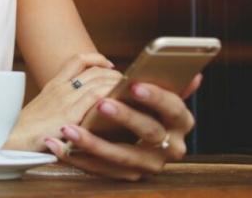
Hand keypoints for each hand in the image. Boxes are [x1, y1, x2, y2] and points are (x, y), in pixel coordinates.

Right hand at [3, 53, 119, 151]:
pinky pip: (96, 96)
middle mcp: (60, 88)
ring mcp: (65, 99)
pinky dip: (110, 94)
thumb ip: (59, 104)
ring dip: (117, 83)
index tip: (109, 66)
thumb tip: (80, 108)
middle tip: (125, 83)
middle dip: (114, 73)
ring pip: (99, 80)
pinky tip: (120, 101)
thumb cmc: (27, 130)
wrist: (13, 140)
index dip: (97, 59)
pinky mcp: (70, 113)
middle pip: (94, 70)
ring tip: (128, 92)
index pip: (78, 60)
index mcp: (53, 85)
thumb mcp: (43, 110)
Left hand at [43, 74, 203, 180]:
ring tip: (67, 128)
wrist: (142, 144)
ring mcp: (148, 165)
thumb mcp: (164, 101)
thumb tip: (195, 76)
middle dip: (124, 117)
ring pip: (120, 156)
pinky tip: (56, 144)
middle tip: (101, 103)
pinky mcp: (126, 176)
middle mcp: (170, 148)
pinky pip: (98, 169)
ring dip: (92, 143)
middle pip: (149, 133)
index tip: (133, 85)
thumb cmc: (150, 112)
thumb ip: (174, 88)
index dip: (156, 98)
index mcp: (181, 124)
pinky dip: (75, 157)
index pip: (173, 109)